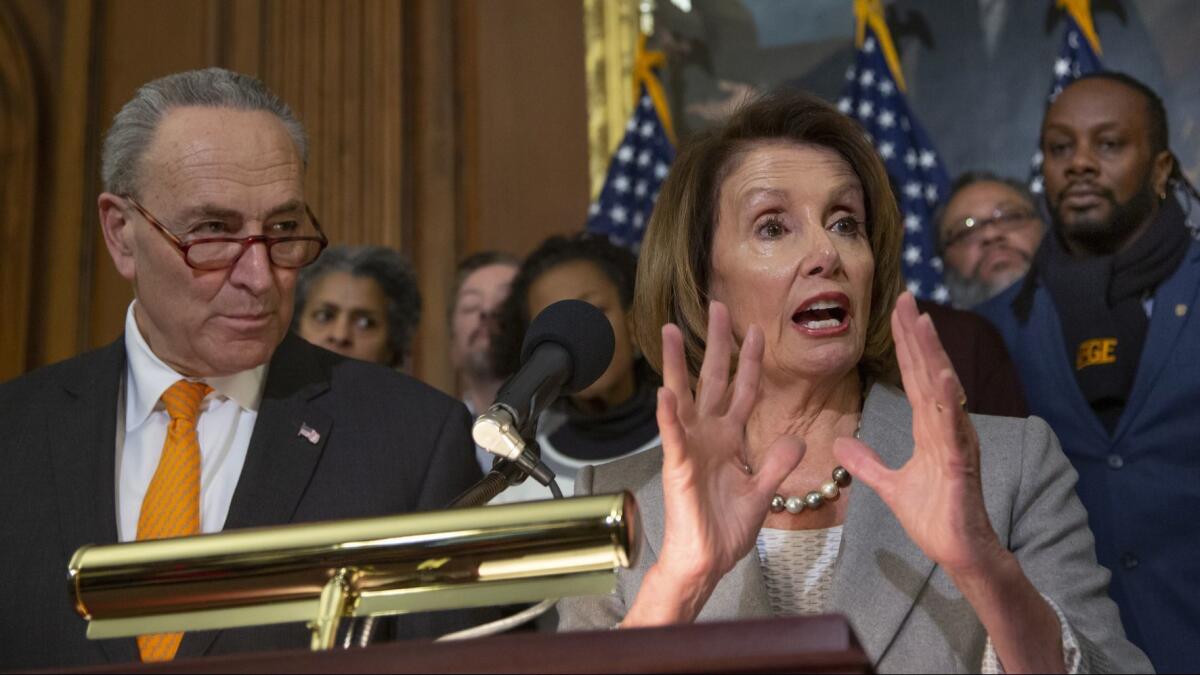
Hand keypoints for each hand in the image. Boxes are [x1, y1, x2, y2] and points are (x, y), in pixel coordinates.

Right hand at [655, 302, 804, 589]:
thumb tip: (795, 438)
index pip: (742, 391)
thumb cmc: (726, 529)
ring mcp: (691, 447)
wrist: (707, 560)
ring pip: (683, 396)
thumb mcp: (762, 492)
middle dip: (716, 344)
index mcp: (729, 439)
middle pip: (712, 380)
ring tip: (671, 330)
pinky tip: (665, 392)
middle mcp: (708, 435)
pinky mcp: (680, 466)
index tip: (755, 330)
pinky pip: (674, 436)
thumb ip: (777, 463)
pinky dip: (669, 415)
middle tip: (718, 308)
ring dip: (676, 364)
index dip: (749, 362)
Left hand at [834, 292, 1004, 576]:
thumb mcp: (890, 486)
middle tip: (905, 298)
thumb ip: (868, 463)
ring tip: (921, 322)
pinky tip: (942, 377)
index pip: (914, 377)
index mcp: (930, 427)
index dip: (905, 344)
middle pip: (928, 372)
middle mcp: (946, 426)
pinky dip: (949, 400)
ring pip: (942, 390)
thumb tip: (841, 445)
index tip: (896, 311)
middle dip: (916, 335)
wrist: (960, 552)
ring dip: (932, 355)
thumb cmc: (935, 517)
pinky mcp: (960, 462)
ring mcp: (956, 441)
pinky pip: (953, 427)